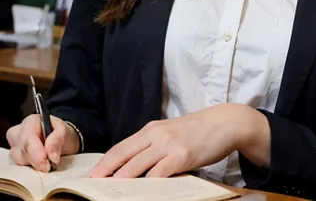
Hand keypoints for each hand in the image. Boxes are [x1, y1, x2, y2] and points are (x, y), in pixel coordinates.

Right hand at [7, 114, 79, 171]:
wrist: (60, 141)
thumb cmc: (60, 134)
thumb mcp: (64, 132)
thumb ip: (58, 139)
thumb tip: (52, 156)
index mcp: (30, 122)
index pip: (28, 138)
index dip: (36, 152)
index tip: (46, 163)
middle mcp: (18, 132)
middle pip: (21, 149)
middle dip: (36, 160)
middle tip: (49, 166)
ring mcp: (15, 146)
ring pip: (18, 160)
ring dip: (33, 165)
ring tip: (46, 163)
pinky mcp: (14, 159)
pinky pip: (18, 167)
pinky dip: (29, 169)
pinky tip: (38, 166)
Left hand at [90, 103, 269, 178]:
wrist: (223, 123)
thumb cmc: (197, 130)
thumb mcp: (170, 133)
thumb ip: (153, 145)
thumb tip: (134, 165)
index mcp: (151, 129)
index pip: (121, 146)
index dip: (105, 162)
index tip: (92, 174)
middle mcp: (156, 134)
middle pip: (124, 155)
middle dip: (107, 172)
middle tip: (94, 186)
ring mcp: (168, 144)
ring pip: (137, 166)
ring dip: (122, 181)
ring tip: (112, 192)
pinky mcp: (182, 155)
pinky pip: (159, 174)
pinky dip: (148, 185)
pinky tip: (142, 193)